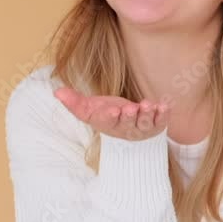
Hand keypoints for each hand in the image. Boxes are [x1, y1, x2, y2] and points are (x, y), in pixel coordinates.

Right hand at [53, 87, 170, 140]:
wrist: (126, 124)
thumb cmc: (105, 114)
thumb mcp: (89, 108)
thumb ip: (74, 102)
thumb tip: (57, 92)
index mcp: (108, 124)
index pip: (108, 122)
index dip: (110, 117)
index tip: (113, 110)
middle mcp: (125, 129)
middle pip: (128, 124)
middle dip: (130, 116)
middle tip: (131, 109)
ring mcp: (141, 128)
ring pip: (145, 124)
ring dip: (148, 115)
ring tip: (148, 104)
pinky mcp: (155, 124)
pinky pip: (160, 121)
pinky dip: (163, 114)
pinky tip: (165, 105)